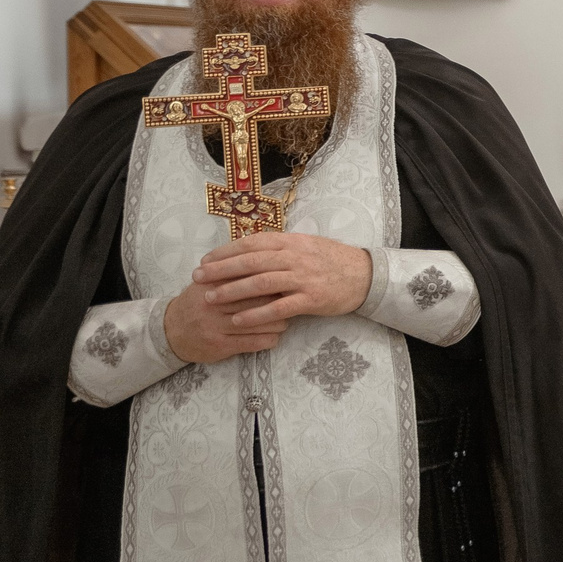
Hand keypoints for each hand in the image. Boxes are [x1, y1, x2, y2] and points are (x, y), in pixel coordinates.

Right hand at [163, 280, 286, 363]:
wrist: (170, 331)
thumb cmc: (198, 302)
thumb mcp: (210, 282)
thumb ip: (233, 271)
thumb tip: (268, 260)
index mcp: (213, 282)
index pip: (249, 277)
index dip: (272, 279)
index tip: (286, 280)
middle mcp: (213, 302)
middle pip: (256, 299)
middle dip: (279, 301)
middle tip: (291, 302)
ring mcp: (215, 325)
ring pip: (257, 322)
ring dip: (277, 322)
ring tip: (284, 320)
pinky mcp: (219, 345)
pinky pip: (251, 342)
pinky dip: (268, 340)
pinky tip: (274, 337)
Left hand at [189, 232, 372, 332]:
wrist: (364, 275)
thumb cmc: (332, 260)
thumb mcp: (306, 245)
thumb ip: (279, 246)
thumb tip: (249, 249)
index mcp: (291, 242)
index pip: (251, 244)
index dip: (225, 252)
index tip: (205, 260)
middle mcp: (295, 257)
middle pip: (251, 262)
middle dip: (221, 270)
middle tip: (198, 278)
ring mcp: (303, 278)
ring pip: (261, 283)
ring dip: (233, 291)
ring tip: (211, 298)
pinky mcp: (311, 299)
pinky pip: (278, 308)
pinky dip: (256, 314)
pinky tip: (238, 320)